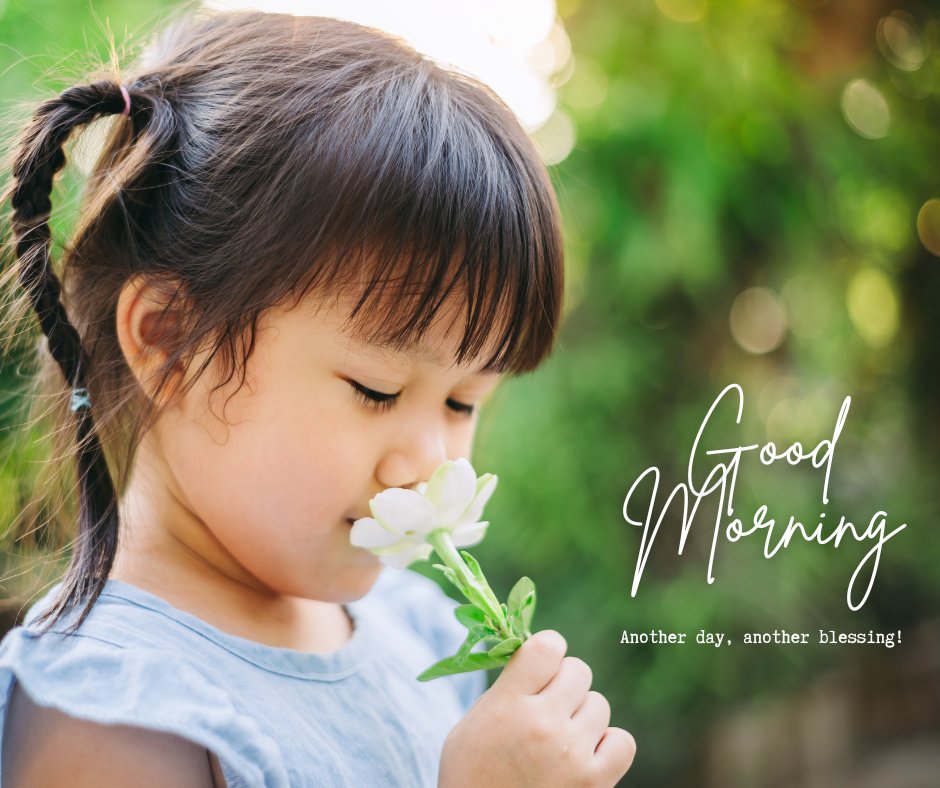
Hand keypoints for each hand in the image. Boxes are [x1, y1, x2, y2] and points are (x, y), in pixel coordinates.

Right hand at [438, 629, 635, 786]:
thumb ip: (507, 687)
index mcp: (508, 704)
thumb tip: (540, 655)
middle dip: (564, 683)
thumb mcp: (472, 722)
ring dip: (582, 714)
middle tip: (547, 705)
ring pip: (599, 703)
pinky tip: (584, 753)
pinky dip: (606, 743)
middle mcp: (543, 725)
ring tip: (560, 736)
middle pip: (578, 670)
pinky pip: (622, 741)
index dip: (548, 650)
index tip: (541, 664)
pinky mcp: (594, 782)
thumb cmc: (471, 772)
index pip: (548, 646)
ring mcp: (572, 754)